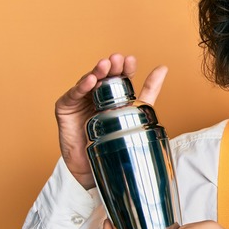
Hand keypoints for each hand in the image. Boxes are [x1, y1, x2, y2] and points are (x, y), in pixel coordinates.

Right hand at [55, 53, 167, 188]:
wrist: (92, 169)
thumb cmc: (113, 141)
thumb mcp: (136, 112)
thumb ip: (148, 90)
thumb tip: (163, 67)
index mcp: (112, 93)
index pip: (119, 76)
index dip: (125, 68)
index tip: (131, 61)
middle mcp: (95, 93)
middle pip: (103, 76)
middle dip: (111, 66)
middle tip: (118, 60)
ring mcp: (79, 99)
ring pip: (88, 81)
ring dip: (97, 72)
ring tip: (105, 65)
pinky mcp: (65, 107)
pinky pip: (73, 95)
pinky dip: (81, 87)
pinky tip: (90, 81)